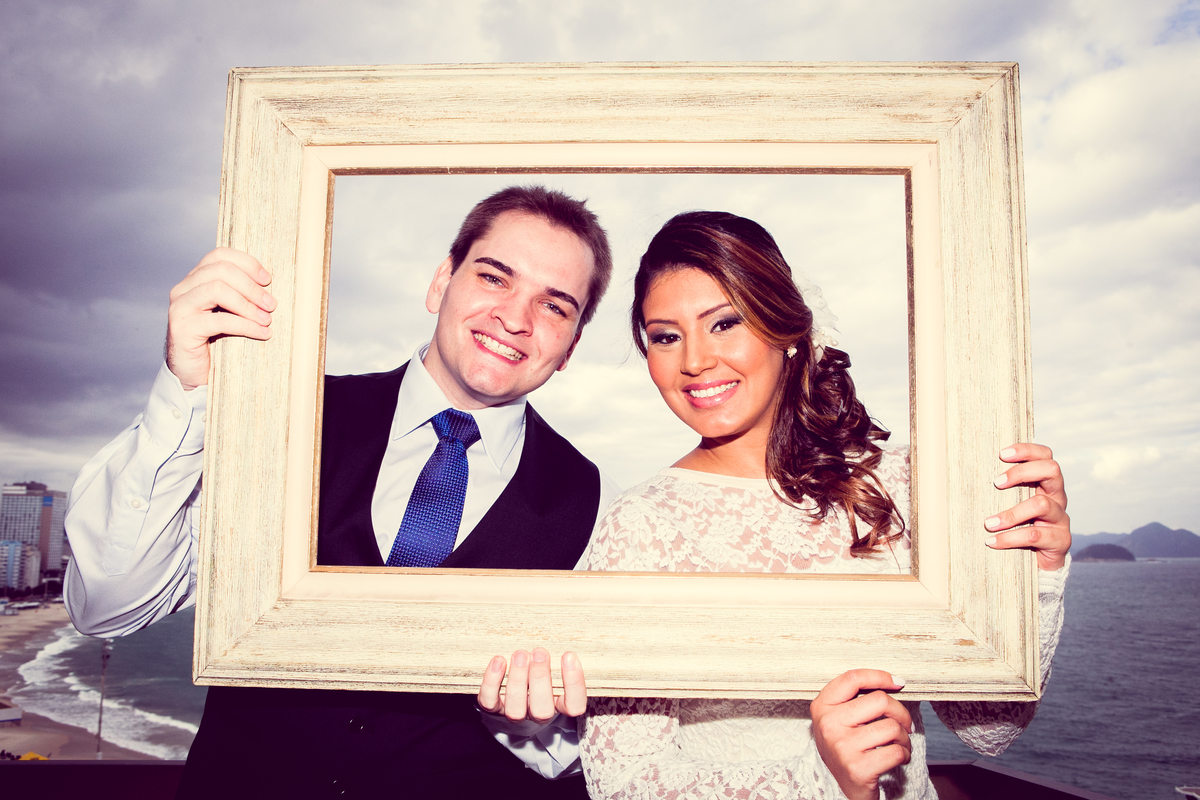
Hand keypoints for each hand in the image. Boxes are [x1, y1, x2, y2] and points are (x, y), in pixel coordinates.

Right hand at [165, 248, 274, 389]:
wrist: (192, 372)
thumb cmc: (215, 340)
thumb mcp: (228, 312)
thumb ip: (239, 295)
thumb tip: (270, 286)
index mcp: (195, 279)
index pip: (220, 255)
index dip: (247, 263)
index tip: (267, 280)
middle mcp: (184, 288)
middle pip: (221, 270)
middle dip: (251, 286)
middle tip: (271, 304)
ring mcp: (180, 307)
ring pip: (217, 290)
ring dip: (248, 305)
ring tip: (266, 319)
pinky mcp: (183, 328)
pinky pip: (219, 320)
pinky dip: (246, 326)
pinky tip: (262, 333)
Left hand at [477, 648, 585, 722]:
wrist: (514, 682)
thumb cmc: (541, 665)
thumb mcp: (556, 660)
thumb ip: (563, 650)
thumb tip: (574, 621)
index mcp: (561, 703)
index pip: (575, 705)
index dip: (574, 684)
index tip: (569, 655)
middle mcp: (539, 712)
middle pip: (543, 710)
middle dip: (540, 678)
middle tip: (539, 652)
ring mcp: (516, 712)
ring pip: (516, 708)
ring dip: (518, 680)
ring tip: (520, 654)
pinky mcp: (494, 707)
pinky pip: (490, 700)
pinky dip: (492, 681)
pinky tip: (499, 660)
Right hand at [810, 669, 910, 799]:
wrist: (839, 788)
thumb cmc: (845, 747)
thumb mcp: (839, 718)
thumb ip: (855, 698)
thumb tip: (895, 682)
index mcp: (822, 706)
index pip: (852, 678)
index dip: (879, 677)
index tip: (897, 683)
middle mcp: (828, 724)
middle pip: (880, 700)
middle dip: (901, 713)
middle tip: (904, 723)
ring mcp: (842, 747)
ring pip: (892, 727)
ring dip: (904, 737)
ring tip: (898, 743)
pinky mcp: (858, 768)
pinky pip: (897, 751)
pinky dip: (904, 754)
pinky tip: (898, 758)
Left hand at [986, 443, 1070, 570]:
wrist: (1035, 563)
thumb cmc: (1014, 528)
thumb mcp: (1007, 505)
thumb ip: (998, 491)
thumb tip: (958, 475)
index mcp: (1044, 483)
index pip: (1045, 456)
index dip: (1027, 450)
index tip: (1001, 454)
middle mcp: (1057, 497)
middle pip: (1052, 470)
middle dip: (1022, 472)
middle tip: (996, 483)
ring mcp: (1061, 518)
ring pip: (1042, 504)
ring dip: (1011, 513)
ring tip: (988, 523)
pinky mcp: (1060, 540)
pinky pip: (1036, 534)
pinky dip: (1011, 537)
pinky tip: (993, 541)